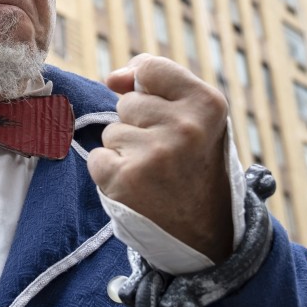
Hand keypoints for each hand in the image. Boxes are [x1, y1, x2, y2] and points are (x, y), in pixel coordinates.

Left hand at [86, 54, 232, 262]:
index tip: (163, 112)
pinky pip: (97, 157)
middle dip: (140, 126)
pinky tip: (139, 188)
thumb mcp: (197, 119)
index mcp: (207, 104)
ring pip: (111, 131)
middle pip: (128, 103)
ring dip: (126, 151)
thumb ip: (159, 85)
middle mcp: (183, 127)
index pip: (150, 68)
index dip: (146, 86)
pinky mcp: (123, 178)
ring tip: (156, 174)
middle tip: (168, 156)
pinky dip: (111, 173)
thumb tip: (113, 77)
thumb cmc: (196, 166)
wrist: (208, 238)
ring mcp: (153, 154)